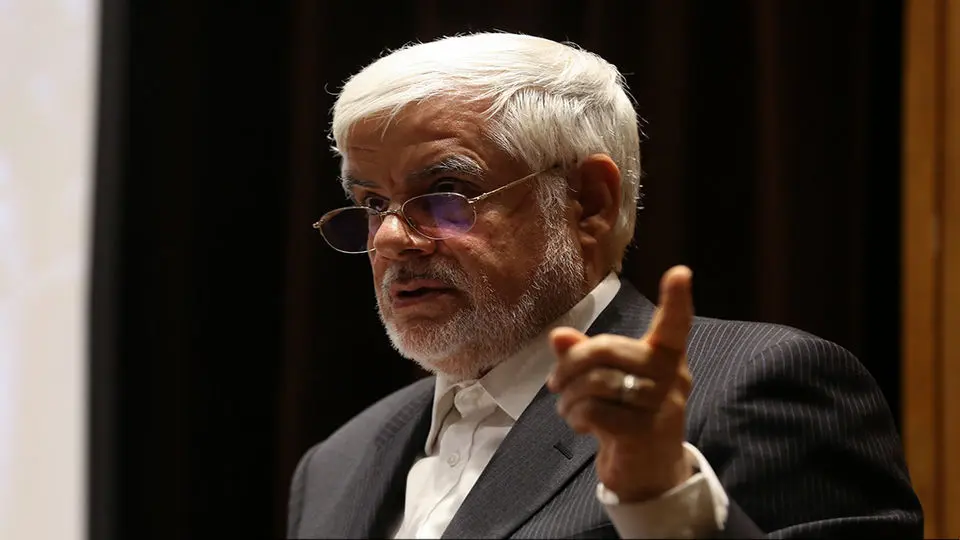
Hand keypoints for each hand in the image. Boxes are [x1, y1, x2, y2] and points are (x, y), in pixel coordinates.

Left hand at [547, 265, 694, 502]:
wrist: (648, 477)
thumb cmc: (627, 419)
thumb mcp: (608, 384)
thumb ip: (586, 357)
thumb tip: (558, 335)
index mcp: (667, 359)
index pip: (675, 326)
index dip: (677, 300)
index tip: (680, 272)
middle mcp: (672, 378)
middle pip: (608, 350)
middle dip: (570, 365)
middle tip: (556, 385)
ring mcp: (661, 406)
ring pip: (596, 382)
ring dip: (569, 397)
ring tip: (569, 409)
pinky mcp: (643, 432)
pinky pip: (593, 410)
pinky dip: (576, 417)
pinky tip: (582, 426)